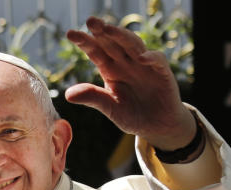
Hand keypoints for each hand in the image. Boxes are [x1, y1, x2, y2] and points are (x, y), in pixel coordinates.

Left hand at [65, 16, 196, 149]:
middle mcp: (126, 63)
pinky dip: (150, 57)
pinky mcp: (162, 72)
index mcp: (111, 70)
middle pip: (112, 43)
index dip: (84, 42)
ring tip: (109, 29)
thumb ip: (93, 98)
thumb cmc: (132, 116)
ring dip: (122, 36)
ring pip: (133, 44)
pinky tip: (141, 58)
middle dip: (102, 31)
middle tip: (90, 21)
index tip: (70, 34)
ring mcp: (144, 65)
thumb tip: (67, 95)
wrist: (157, 127)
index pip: (96, 51)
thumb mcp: (110, 109)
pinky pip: (157, 60)